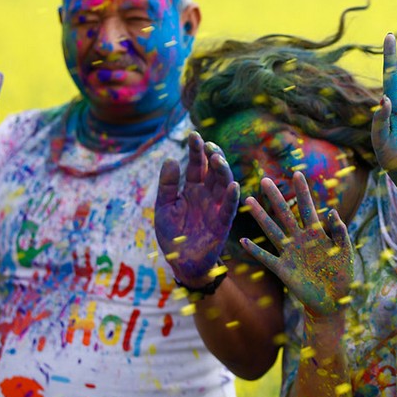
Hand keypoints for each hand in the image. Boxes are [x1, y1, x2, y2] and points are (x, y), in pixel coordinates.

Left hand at [154, 133, 239, 285]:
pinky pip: (229, 208)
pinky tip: (233, 185)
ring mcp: (216, 207)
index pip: (196, 165)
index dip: (196, 151)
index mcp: (192, 189)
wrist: (180, 261)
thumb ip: (167, 185)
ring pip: (223, 184)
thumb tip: (170, 159)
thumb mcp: (163, 207)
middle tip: (208, 144)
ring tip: (217, 158)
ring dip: (222, 171)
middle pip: (213, 170)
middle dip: (213, 156)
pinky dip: (232, 197)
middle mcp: (206, 195)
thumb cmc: (172, 235)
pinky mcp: (222, 223)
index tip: (193, 135)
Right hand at [240, 172, 353, 317]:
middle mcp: (299, 240)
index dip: (302, 192)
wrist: (333, 300)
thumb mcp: (345, 251)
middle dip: (275, 198)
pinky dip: (255, 250)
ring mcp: (289, 254)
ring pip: (272, 231)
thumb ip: (340, 232)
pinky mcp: (283, 270)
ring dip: (260, 217)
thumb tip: (332, 211)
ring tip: (249, 201)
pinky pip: (266, 258)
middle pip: (285, 214)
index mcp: (316, 234)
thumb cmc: (342, 276)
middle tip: (265, 180)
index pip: (307, 208)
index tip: (296, 174)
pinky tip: (243, 241)